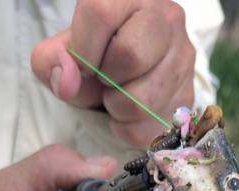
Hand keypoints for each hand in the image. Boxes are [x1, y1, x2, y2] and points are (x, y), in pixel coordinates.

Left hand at [31, 0, 195, 146]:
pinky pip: (150, 127)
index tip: (83, 64)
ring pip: (141, 100)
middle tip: (103, 79)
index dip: (82, 49)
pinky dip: (128, 129)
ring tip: (114, 96)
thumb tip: (67, 82)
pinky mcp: (188, 95)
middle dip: (105, 79)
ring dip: (116, 108)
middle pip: (130, 55)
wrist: (126, 75)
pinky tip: (127, 113)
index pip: (99, 13)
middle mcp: (166, 17)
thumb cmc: (93, 57)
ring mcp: (183, 58)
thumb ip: (50, 61)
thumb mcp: (63, 52)